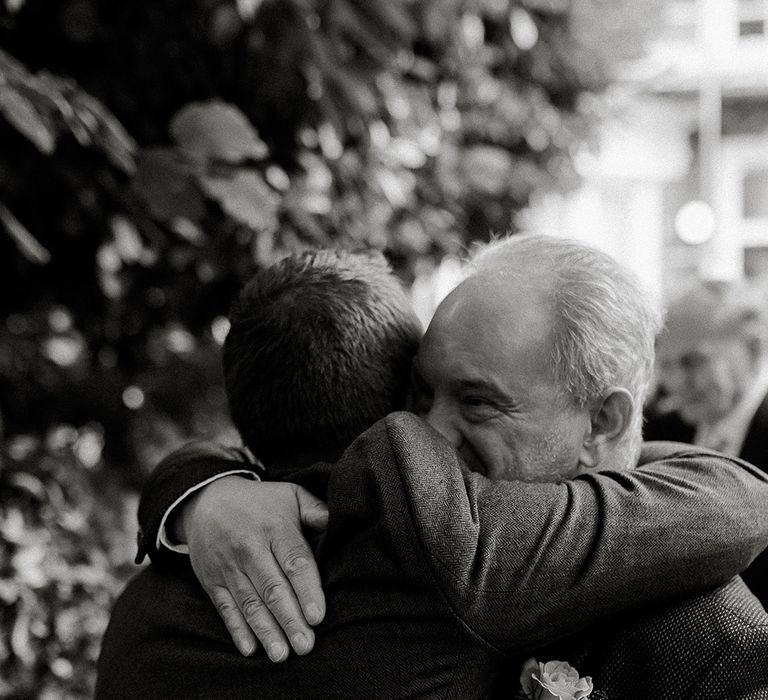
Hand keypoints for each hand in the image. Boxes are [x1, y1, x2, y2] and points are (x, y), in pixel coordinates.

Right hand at [179, 476, 328, 659]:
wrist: (207, 500)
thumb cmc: (260, 502)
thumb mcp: (290, 495)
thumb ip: (315, 509)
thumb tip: (338, 522)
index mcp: (275, 527)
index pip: (294, 562)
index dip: (306, 590)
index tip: (317, 616)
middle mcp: (250, 548)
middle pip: (273, 588)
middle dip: (290, 619)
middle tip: (306, 645)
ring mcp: (229, 566)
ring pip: (250, 603)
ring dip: (266, 631)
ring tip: (282, 654)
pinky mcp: (212, 580)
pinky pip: (225, 608)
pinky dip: (237, 629)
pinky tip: (250, 648)